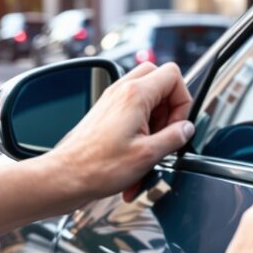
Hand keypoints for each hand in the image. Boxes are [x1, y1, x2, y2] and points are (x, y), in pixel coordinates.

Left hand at [49, 62, 193, 205]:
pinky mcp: (106, 113)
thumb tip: (186, 129)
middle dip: (170, 105)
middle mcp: (122, 91)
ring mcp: (112, 100)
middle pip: (159, 78)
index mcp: (135, 95)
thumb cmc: (97, 168)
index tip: (178, 125)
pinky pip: (133, 109)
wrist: (66, 177)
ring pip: (147, 95)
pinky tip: (137, 151)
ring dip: (156, 118)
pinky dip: (141, 126)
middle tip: (167, 129)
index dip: (183, 101)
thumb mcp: (148, 155)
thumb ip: (175, 137)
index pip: (173, 75)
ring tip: (151, 144)